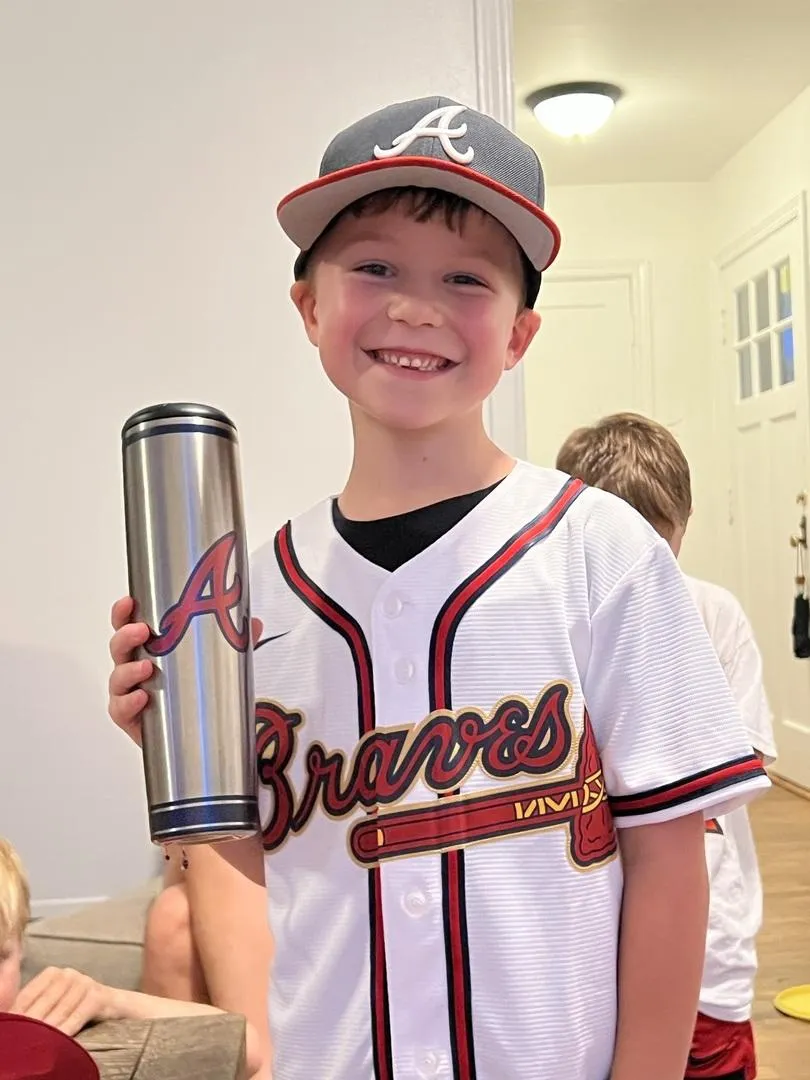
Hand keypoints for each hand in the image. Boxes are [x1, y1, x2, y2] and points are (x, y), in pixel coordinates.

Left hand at [11, 967, 112, 1035]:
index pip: (28, 994)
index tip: (10, 1028)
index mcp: (53, 973)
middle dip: (32, 1022)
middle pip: (44, 1002)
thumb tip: (9, 1014)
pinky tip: (62, 1039)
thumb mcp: (55, 1001)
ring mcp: (84, 983)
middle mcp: (68, 974)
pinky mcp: (99, 995)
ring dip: (49, 1028)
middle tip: (21, 1039)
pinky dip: (69, 1028)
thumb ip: (35, 1004)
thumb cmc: (78, 1007)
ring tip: (38, 1042)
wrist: (115, 1005)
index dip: (17, 1013)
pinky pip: (79, 1014)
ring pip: (61, 1010)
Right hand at [107, 597, 263, 746]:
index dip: (124, 613)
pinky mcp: (130, 719)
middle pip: (119, 648)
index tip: (130, 601)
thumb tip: (254, 623)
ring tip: (146, 668)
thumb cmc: (196, 692)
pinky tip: (143, 698)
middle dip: (125, 636)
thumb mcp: (218, 664)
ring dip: (128, 670)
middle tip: (142, 631)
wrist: (195, 737)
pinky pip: (120, 709)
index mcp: (150, 649)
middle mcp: (134, 668)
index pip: (130, 625)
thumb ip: (234, 644)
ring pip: (117, 678)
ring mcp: (129, 693)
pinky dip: (128, 702)